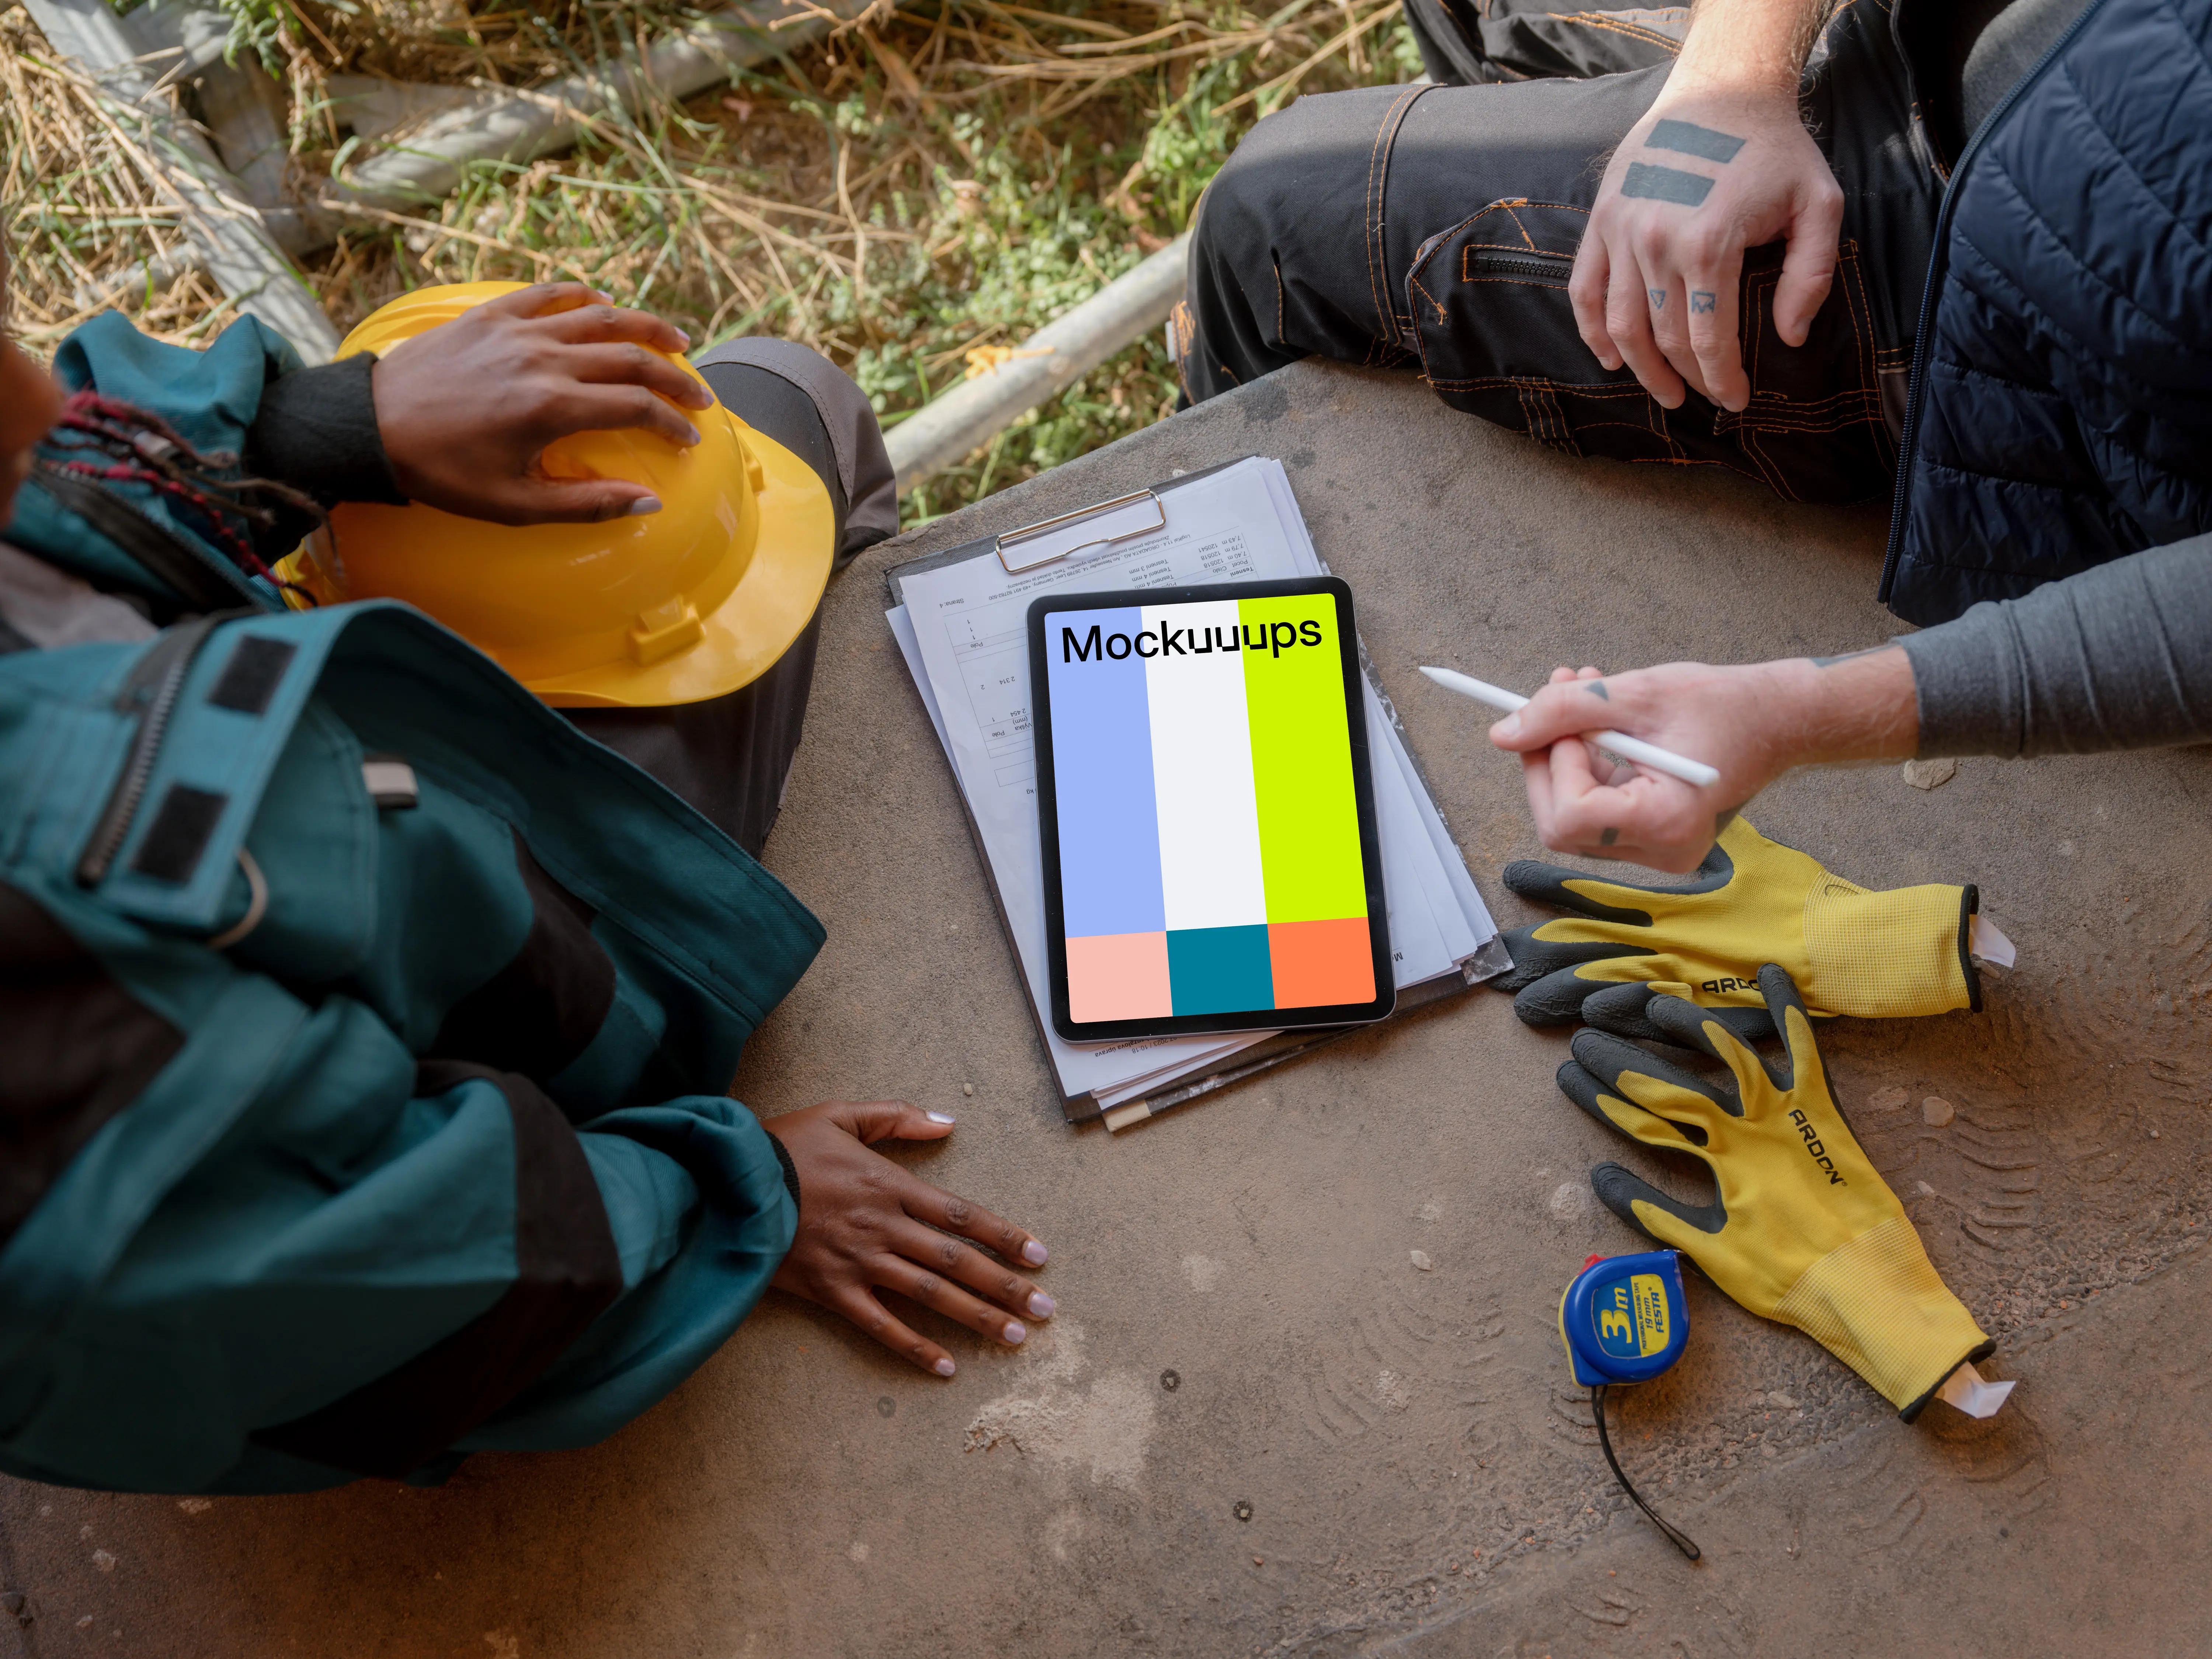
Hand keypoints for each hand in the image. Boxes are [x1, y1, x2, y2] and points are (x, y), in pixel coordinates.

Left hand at [370, 282, 714, 525]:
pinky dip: (583, 296)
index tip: (689, 439)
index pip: (636, 407)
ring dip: (645, 326)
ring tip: (676, 339)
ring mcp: (517, 331)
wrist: (370, 428)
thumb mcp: (514, 505)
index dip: (672, 423)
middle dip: (675, 377)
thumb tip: (649, 502)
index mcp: (553, 408)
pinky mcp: (491, 315)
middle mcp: (543, 360)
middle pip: (631, 357)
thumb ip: (586, 504)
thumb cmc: (441, 473)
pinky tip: (604, 305)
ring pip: (600, 317)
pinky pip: (548, 294)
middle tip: (699, 395)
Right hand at [763, 1101, 1052, 1376]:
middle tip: (1046, 1311)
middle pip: (957, 1260)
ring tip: (1015, 1338)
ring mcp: (858, 1261)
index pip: (962, 1215)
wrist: (728, 1181)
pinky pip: (880, 1325)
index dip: (1004, 1236)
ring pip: (930, 1293)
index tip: (1040, 1256)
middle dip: (1006, 1286)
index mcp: (890, 1185)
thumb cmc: (784, 1146)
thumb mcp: (841, 1114)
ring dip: (976, 1317)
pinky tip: (945, 1368)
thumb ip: (896, 1117)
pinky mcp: (830, 1291)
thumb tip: (947, 1121)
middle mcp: (884, 1226)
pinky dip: (914, 1347)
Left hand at [1488, 651, 1917, 871]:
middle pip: (1561, 823)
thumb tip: (1502, 734)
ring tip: (1582, 692)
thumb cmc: (1724, 704)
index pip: (1571, 814)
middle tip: (1553, 693)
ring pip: (1572, 816)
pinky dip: (1586, 766)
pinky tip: (1599, 723)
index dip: (1553, 764)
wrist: (1779, 720)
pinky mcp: (1654, 840)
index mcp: (1668, 822)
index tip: (1562, 717)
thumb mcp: (1637, 693)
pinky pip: (1596, 810)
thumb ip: (1566, 711)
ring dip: (1565, 754)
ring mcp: (1659, 852)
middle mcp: (1662, 852)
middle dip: (1548, 758)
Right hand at [1569, 76, 1842, 410]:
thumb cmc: (1774, 150)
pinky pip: (1585, 291)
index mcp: (1709, 243)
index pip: (1709, 338)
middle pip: (1665, 338)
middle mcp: (1656, 242)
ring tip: (1664, 392)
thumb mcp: (1820, 204)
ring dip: (1640, 369)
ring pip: (1621, 325)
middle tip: (1706, 397)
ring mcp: (1621, 231)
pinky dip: (1593, 332)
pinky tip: (1610, 359)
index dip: (1723, 380)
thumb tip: (1789, 337)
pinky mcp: (1600, 220)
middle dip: (1688, 379)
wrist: (1721, 90)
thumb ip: (1811, 276)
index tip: (1737, 401)